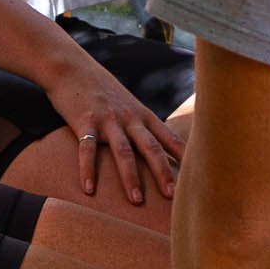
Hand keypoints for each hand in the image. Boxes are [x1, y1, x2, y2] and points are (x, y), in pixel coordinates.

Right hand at [40, 54, 183, 205]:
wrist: (73, 68)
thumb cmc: (102, 91)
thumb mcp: (127, 105)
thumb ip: (140, 127)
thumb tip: (156, 152)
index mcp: (142, 115)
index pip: (168, 138)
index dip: (182, 157)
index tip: (197, 177)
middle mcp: (129, 117)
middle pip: (150, 147)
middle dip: (162, 172)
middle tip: (173, 196)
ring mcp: (108, 119)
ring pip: (123, 150)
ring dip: (131, 177)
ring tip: (136, 201)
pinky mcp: (84, 120)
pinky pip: (87, 149)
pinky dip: (88, 170)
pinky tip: (89, 189)